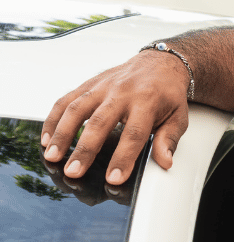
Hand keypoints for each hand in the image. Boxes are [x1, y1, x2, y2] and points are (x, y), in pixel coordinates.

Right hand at [40, 50, 190, 184]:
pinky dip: (53, 119)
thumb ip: (169, 140)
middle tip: (73, 171)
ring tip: (53, 156)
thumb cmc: (168, 94)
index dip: (123, 157)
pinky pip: (66, 100)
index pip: (134, 133)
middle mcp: (122, 92)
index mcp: (148, 101)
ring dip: (62, 134)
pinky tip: (46, 138)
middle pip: (100, 122)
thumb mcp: (178, 117)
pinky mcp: (89, 84)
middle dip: (85, 149)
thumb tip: (165, 162)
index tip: (114, 178)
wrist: (159, 63)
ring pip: (77, 109)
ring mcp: (103, 87)